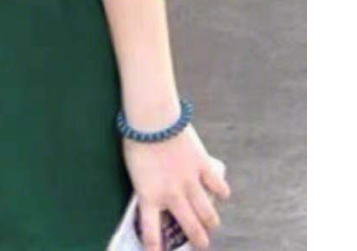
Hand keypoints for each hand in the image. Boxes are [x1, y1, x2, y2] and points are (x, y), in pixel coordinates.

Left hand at [123, 126, 230, 250]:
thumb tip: (155, 191)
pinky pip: (218, 187)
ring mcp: (190, 183)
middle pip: (191, 228)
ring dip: (211, 223)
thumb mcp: (135, 169)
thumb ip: (147, 184)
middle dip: (199, 241)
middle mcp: (172, 196)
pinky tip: (221, 193)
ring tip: (211, 225)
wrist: (152, 118)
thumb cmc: (136, 138)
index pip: (152, 233)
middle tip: (201, 244)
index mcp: (149, 197)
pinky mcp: (203, 168)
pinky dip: (221, 192)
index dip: (156, 249)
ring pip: (208, 214)